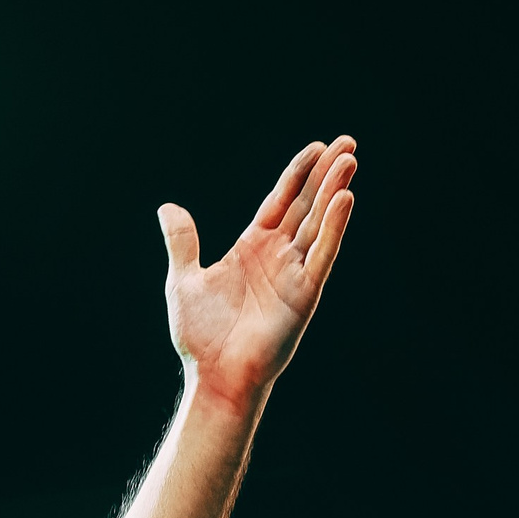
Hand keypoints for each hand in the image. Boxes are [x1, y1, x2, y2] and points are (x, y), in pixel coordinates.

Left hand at [158, 135, 356, 412]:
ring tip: (350, 160)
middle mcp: (277, 256)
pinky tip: (345, 199)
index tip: (317, 148)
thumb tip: (168, 208)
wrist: (214, 375)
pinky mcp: (304, 293)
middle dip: (326, 174)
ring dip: (334, 192)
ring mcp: (293, 273)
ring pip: (319, 223)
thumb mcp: (184, 279)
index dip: (298, 174)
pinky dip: (335, 227)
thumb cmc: (201, 336)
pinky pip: (322, 254)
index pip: (280, 200)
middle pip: (306, 205)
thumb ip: (183, 241)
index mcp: (252, 247)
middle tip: (347, 142)